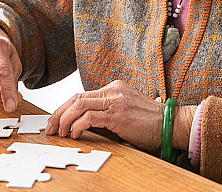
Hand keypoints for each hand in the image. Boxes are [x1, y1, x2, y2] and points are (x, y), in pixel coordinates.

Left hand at [46, 80, 195, 151]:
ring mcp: (115, 101)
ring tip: (60, 132)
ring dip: (65, 120)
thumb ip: (106, 113)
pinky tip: (75, 134)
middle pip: (76, 98)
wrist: (170, 123)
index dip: (65, 108)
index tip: (55, 120)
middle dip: (59, 113)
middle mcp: (113, 91)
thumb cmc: (150, 122)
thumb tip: (82, 124)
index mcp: (114, 88)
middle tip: (50, 127)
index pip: (82, 95)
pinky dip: (78, 126)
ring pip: (79, 105)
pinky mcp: (118, 115)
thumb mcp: (125, 112)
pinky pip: (90, 117)